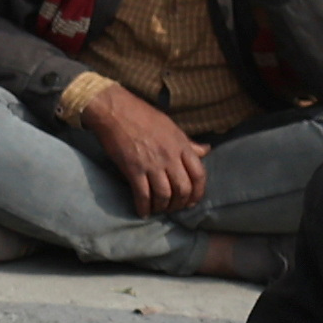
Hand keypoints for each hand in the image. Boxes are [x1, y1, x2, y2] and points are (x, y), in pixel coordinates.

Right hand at [69, 79, 206, 214]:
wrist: (116, 110)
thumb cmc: (143, 116)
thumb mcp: (172, 127)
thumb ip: (189, 143)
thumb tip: (206, 150)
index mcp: (181, 145)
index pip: (199, 174)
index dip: (198, 192)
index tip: (192, 201)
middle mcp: (170, 156)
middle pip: (183, 189)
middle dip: (180, 204)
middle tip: (173, 208)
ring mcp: (152, 164)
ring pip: (164, 195)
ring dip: (162, 207)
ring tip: (158, 210)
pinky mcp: (133, 169)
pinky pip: (142, 195)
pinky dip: (143, 207)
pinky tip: (142, 212)